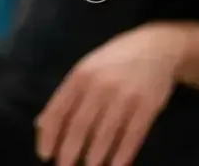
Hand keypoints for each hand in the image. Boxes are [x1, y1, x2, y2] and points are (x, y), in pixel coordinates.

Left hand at [35, 24, 186, 165]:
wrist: (157, 46)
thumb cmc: (115, 61)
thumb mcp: (87, 68)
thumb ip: (66, 95)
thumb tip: (41, 125)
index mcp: (81, 75)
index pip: (58, 110)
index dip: (49, 136)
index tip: (45, 155)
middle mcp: (101, 84)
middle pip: (79, 126)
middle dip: (68, 152)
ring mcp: (125, 94)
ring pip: (105, 135)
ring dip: (94, 157)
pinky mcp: (147, 105)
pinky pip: (132, 136)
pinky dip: (122, 155)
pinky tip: (115, 165)